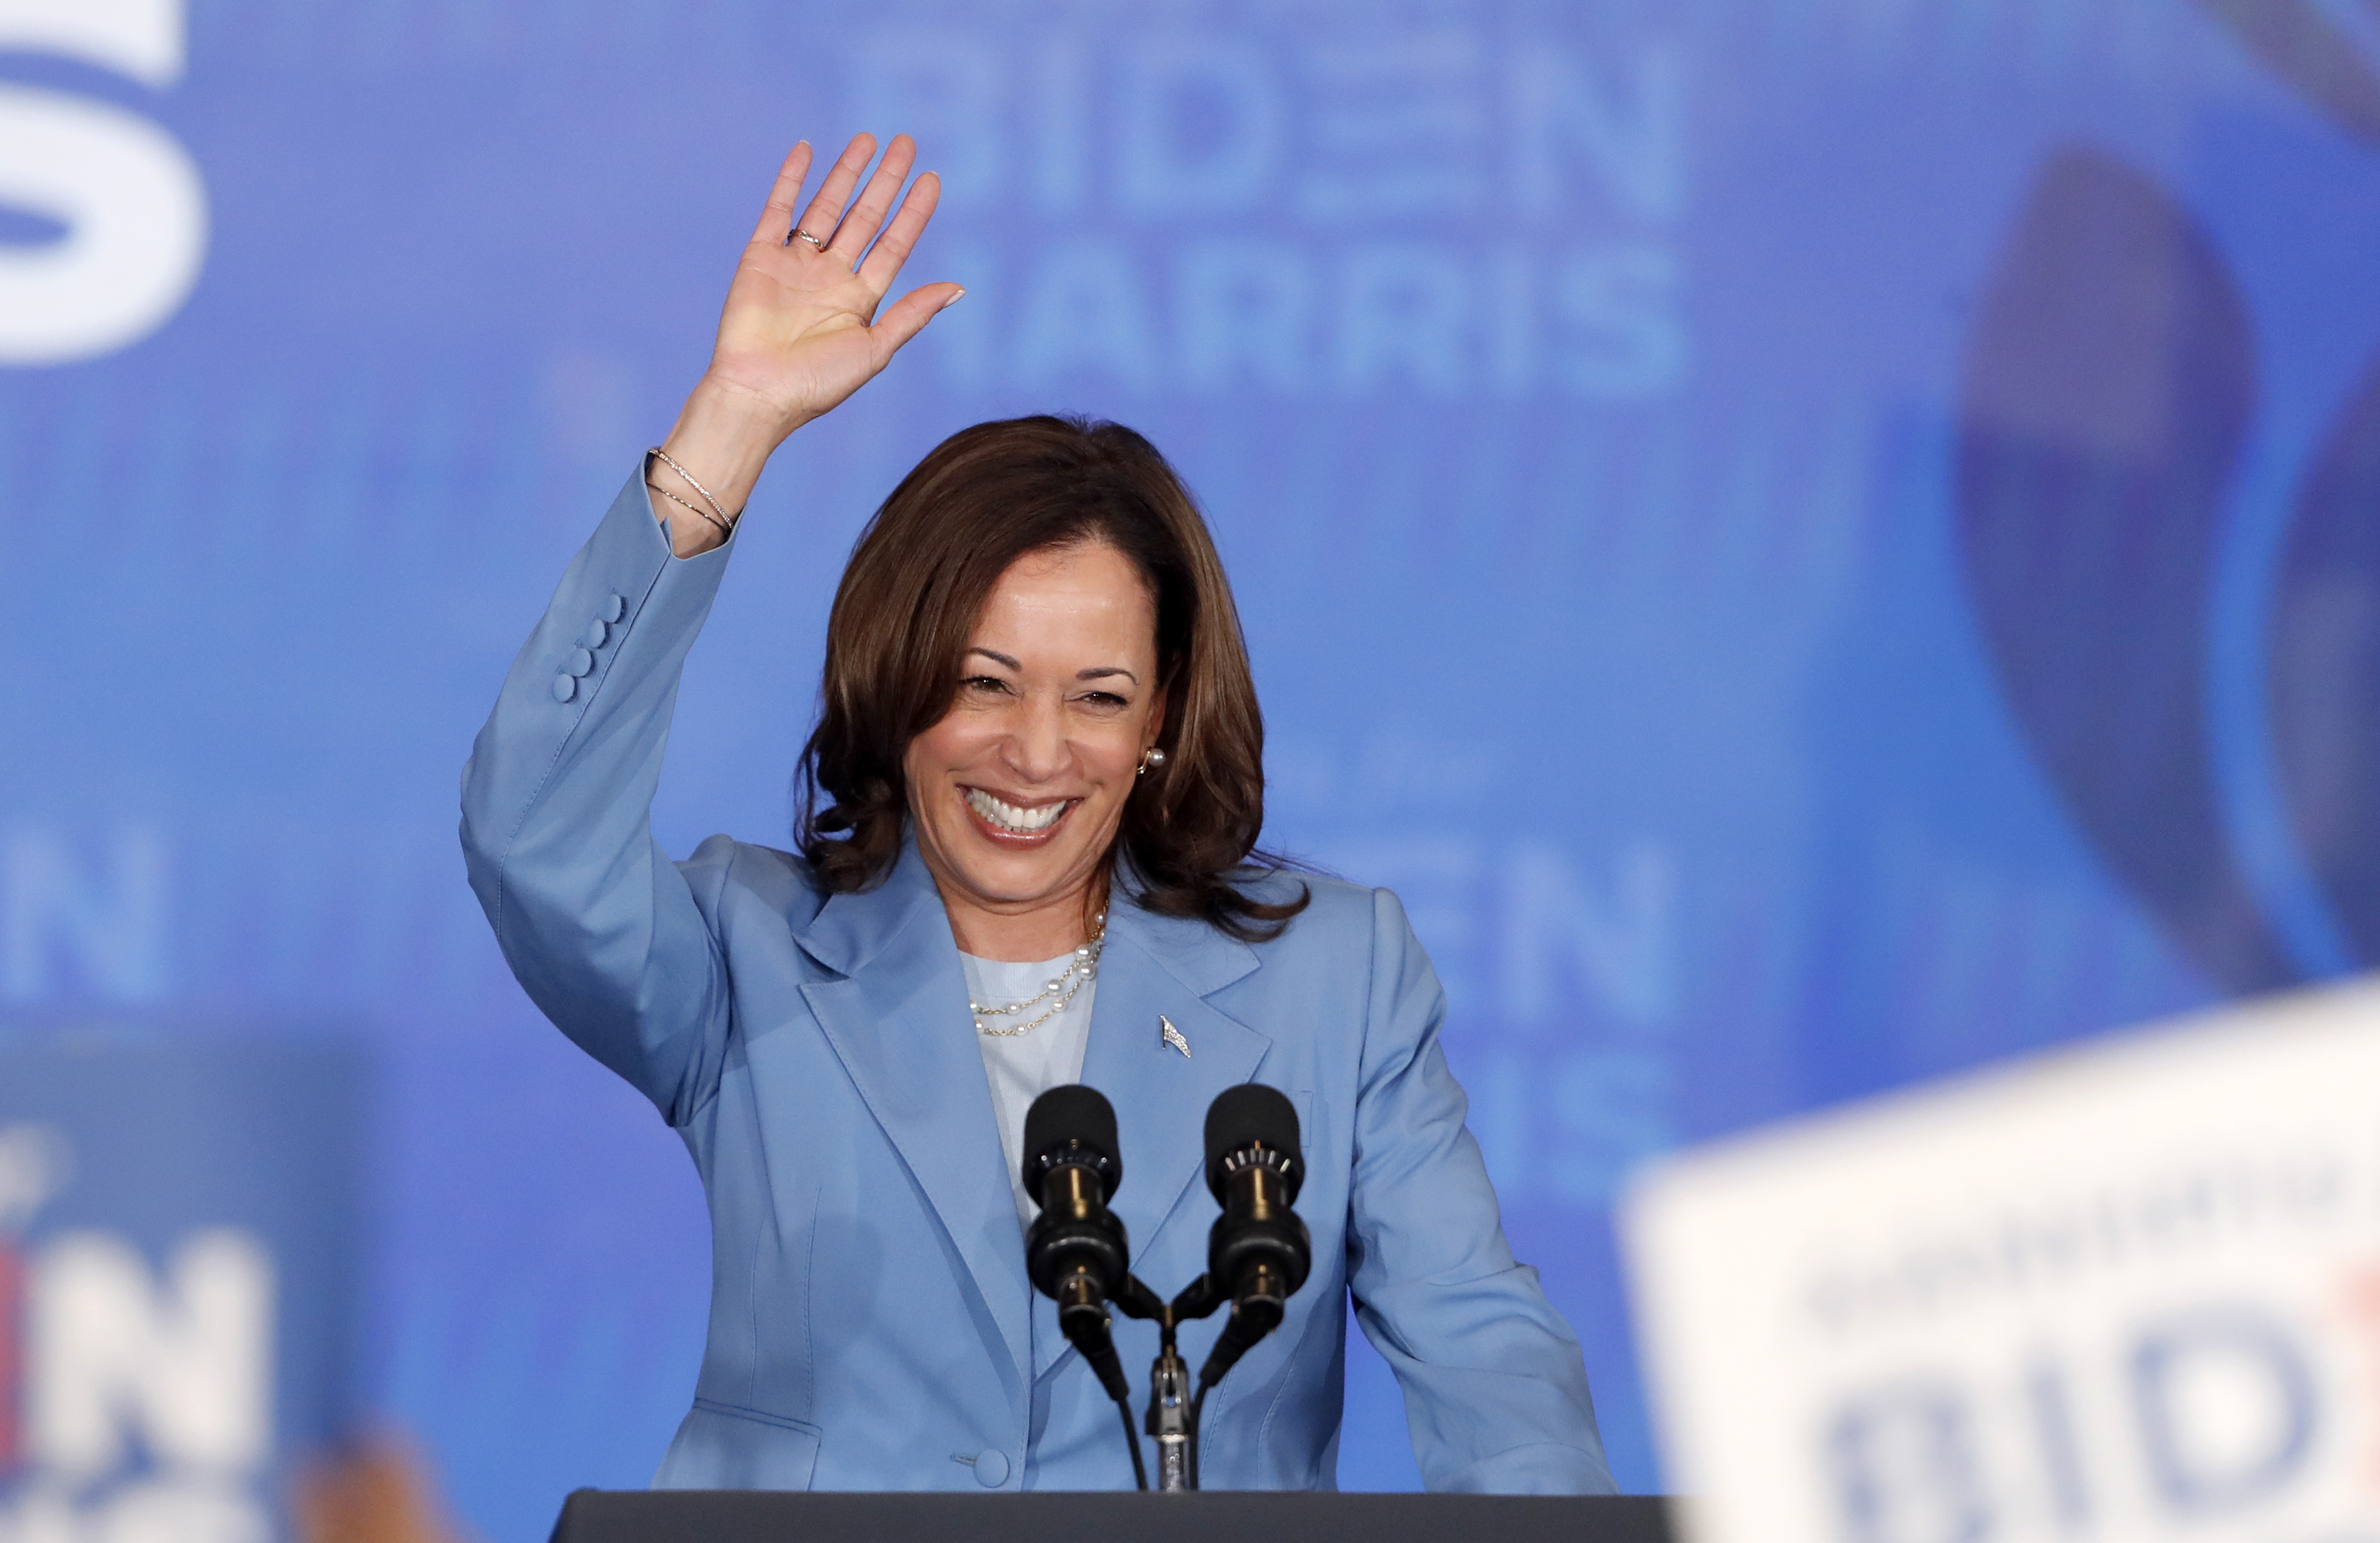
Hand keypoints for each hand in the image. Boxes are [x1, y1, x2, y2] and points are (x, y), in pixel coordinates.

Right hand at [654, 133, 959, 552]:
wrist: (757, 394)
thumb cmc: (816, 384)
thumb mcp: (875, 350)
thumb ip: (913, 315)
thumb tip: (959, 288)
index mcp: (860, 300)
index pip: (894, 244)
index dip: (913, 212)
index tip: (932, 178)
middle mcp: (830, 277)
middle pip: (864, 217)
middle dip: (885, 181)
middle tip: (906, 143)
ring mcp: (795, 264)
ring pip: (826, 206)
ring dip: (846, 173)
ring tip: (868, 139)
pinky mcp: (760, 258)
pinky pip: (778, 209)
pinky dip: (791, 179)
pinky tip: (807, 149)